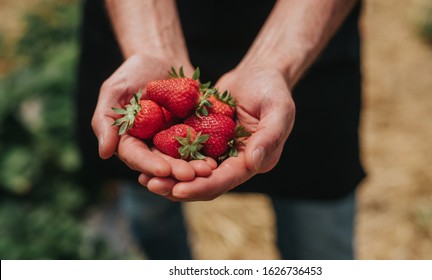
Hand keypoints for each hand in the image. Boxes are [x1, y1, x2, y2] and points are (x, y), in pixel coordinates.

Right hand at [91, 54, 214, 179]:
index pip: (137, 157)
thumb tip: (104, 153)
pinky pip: (202, 146)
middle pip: (163, 163)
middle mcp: (152, 146)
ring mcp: (174, 141)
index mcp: (130, 141)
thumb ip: (105, 120)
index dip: (149, 165)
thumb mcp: (114, 90)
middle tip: (191, 175)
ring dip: (195, 167)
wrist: (163, 59)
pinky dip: (209, 152)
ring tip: (208, 169)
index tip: (163, 170)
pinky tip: (219, 158)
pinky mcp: (194, 133)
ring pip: (184, 159)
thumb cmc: (133, 73)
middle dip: (177, 170)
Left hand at [139, 65, 295, 200]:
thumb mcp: (279, 110)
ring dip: (169, 176)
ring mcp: (217, 151)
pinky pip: (184, 150)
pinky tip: (147, 156)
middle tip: (152, 186)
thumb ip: (269, 137)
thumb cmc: (274, 91)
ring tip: (144, 179)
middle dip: (178, 186)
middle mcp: (233, 162)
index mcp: (252, 162)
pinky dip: (167, 155)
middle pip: (203, 181)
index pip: (225, 180)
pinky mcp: (204, 138)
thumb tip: (252, 164)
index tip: (179, 190)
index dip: (202, 186)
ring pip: (190, 170)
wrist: (260, 73)